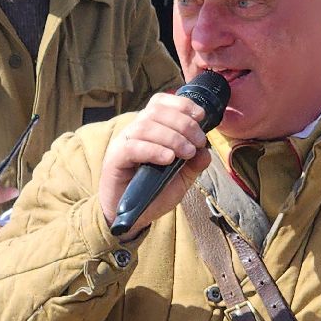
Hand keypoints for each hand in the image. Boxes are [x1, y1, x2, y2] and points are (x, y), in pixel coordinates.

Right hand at [97, 91, 214, 235]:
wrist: (130, 217)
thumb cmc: (153, 193)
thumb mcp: (181, 179)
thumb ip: (194, 164)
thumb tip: (206, 151)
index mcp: (150, 128)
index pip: (161, 102)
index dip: (182, 104)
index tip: (201, 116)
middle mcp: (135, 131)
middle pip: (156, 111)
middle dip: (183, 123)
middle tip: (198, 142)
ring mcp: (123, 143)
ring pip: (146, 126)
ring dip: (172, 137)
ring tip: (186, 153)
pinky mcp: (115, 159)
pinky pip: (132, 147)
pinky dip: (154, 150)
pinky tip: (168, 159)